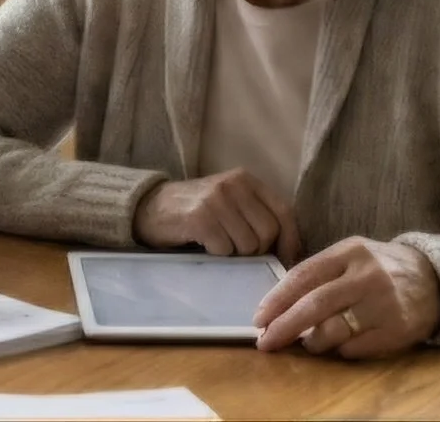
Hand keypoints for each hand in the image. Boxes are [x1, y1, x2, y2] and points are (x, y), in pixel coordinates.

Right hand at [133, 168, 300, 260]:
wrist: (149, 207)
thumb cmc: (196, 212)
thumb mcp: (230, 203)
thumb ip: (257, 216)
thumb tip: (289, 253)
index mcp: (246, 180)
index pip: (284, 212)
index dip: (290, 240)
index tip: (285, 260)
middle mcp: (234, 185)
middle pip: (268, 232)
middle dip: (257, 251)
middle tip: (237, 250)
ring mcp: (216, 200)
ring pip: (248, 245)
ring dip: (235, 254)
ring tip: (218, 244)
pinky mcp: (199, 218)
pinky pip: (224, 249)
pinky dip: (216, 254)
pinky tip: (204, 245)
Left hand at [253, 237, 439, 357]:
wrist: (433, 279)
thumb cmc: (380, 268)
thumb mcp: (351, 255)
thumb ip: (320, 273)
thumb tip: (278, 305)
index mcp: (350, 251)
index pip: (304, 275)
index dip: (277, 299)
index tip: (258, 319)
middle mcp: (367, 275)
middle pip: (315, 304)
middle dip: (284, 326)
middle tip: (265, 342)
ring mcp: (384, 303)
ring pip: (333, 330)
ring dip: (312, 342)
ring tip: (308, 343)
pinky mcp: (397, 329)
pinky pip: (355, 348)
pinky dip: (340, 350)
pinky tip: (339, 345)